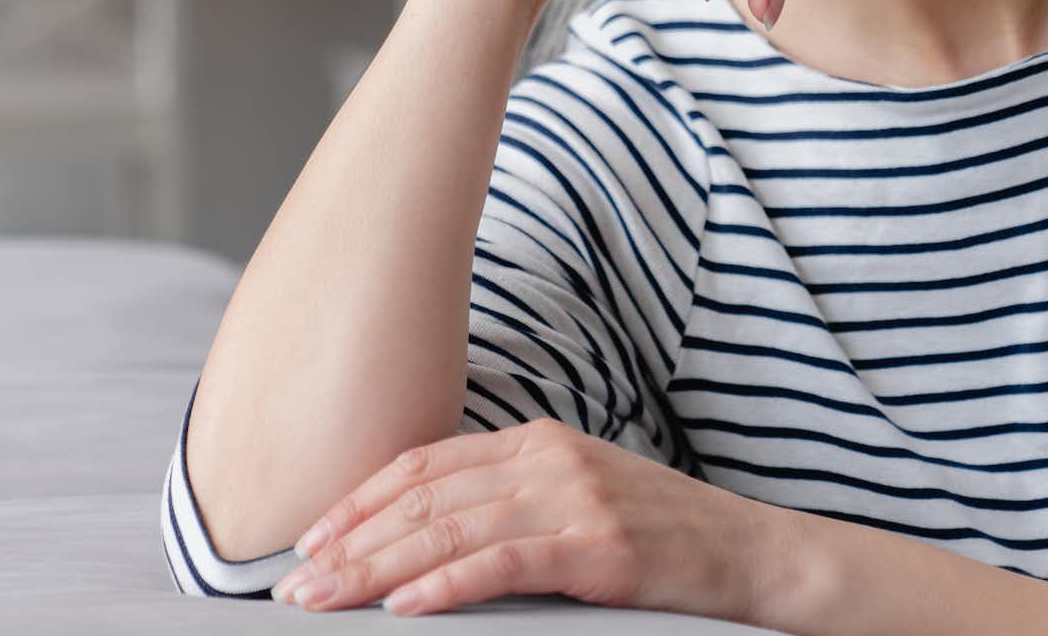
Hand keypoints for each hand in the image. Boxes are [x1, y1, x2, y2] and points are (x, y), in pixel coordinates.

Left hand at [267, 416, 784, 621]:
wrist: (751, 554)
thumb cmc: (660, 536)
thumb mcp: (576, 498)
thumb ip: (507, 504)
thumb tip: (419, 542)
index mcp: (537, 440)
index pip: (424, 465)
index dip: (358, 501)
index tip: (309, 540)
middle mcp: (548, 458)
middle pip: (425, 499)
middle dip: (350, 542)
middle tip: (295, 583)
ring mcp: (575, 498)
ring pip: (452, 531)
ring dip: (377, 570)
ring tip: (329, 599)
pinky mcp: (600, 546)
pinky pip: (505, 563)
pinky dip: (448, 585)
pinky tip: (406, 607)